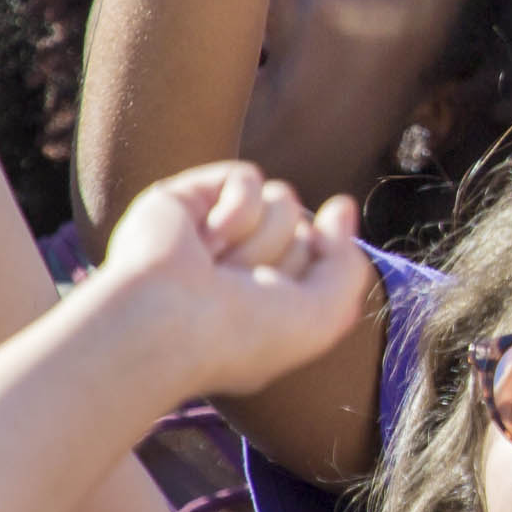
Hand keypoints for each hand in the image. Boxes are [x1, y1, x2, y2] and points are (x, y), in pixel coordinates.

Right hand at [95, 162, 371, 403]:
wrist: (164, 322)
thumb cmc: (242, 333)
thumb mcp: (322, 317)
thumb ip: (347, 266)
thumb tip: (342, 206)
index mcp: (267, 300)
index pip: (320, 261)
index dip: (311, 279)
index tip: (278, 301)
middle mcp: (240, 266)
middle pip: (304, 229)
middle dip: (283, 257)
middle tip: (239, 289)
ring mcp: (212, 231)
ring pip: (282, 200)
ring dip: (259, 239)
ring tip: (217, 268)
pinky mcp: (186, 198)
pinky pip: (246, 178)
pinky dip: (236, 210)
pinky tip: (206, 241)